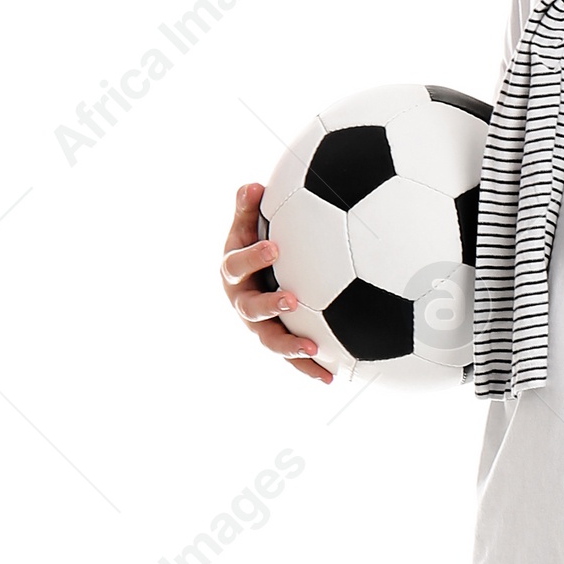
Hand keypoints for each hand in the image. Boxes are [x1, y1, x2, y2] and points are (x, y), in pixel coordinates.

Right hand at [220, 181, 333, 383]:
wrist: (255, 272)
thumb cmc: (254, 242)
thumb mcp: (246, 225)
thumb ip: (247, 208)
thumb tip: (252, 186)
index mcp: (233, 272)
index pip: (236, 264)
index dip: (252, 257)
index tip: (274, 247)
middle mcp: (242, 301)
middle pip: (250, 308)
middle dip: (269, 305)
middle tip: (291, 300)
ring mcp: (258, 325)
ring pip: (269, 339)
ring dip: (290, 346)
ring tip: (313, 349)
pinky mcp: (276, 339)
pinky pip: (291, 358)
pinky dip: (308, 367)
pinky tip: (330, 377)